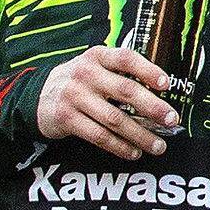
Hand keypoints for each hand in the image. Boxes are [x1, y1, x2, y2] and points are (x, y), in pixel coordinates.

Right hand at [37, 43, 180, 159]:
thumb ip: (121, 73)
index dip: (148, 70)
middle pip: (126, 90)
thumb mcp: (96, 67)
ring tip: (158, 145)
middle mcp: (86, 74)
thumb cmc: (80, 82)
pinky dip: (120, 146)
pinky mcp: (67, 118)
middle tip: (171, 120)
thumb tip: (160, 95)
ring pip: (115, 119)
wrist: (38, 97)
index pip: (126, 58)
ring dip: (140, 135)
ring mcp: (75, 96)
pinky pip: (99, 136)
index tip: (166, 84)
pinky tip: (133, 152)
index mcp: (98, 56)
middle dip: (153, 107)